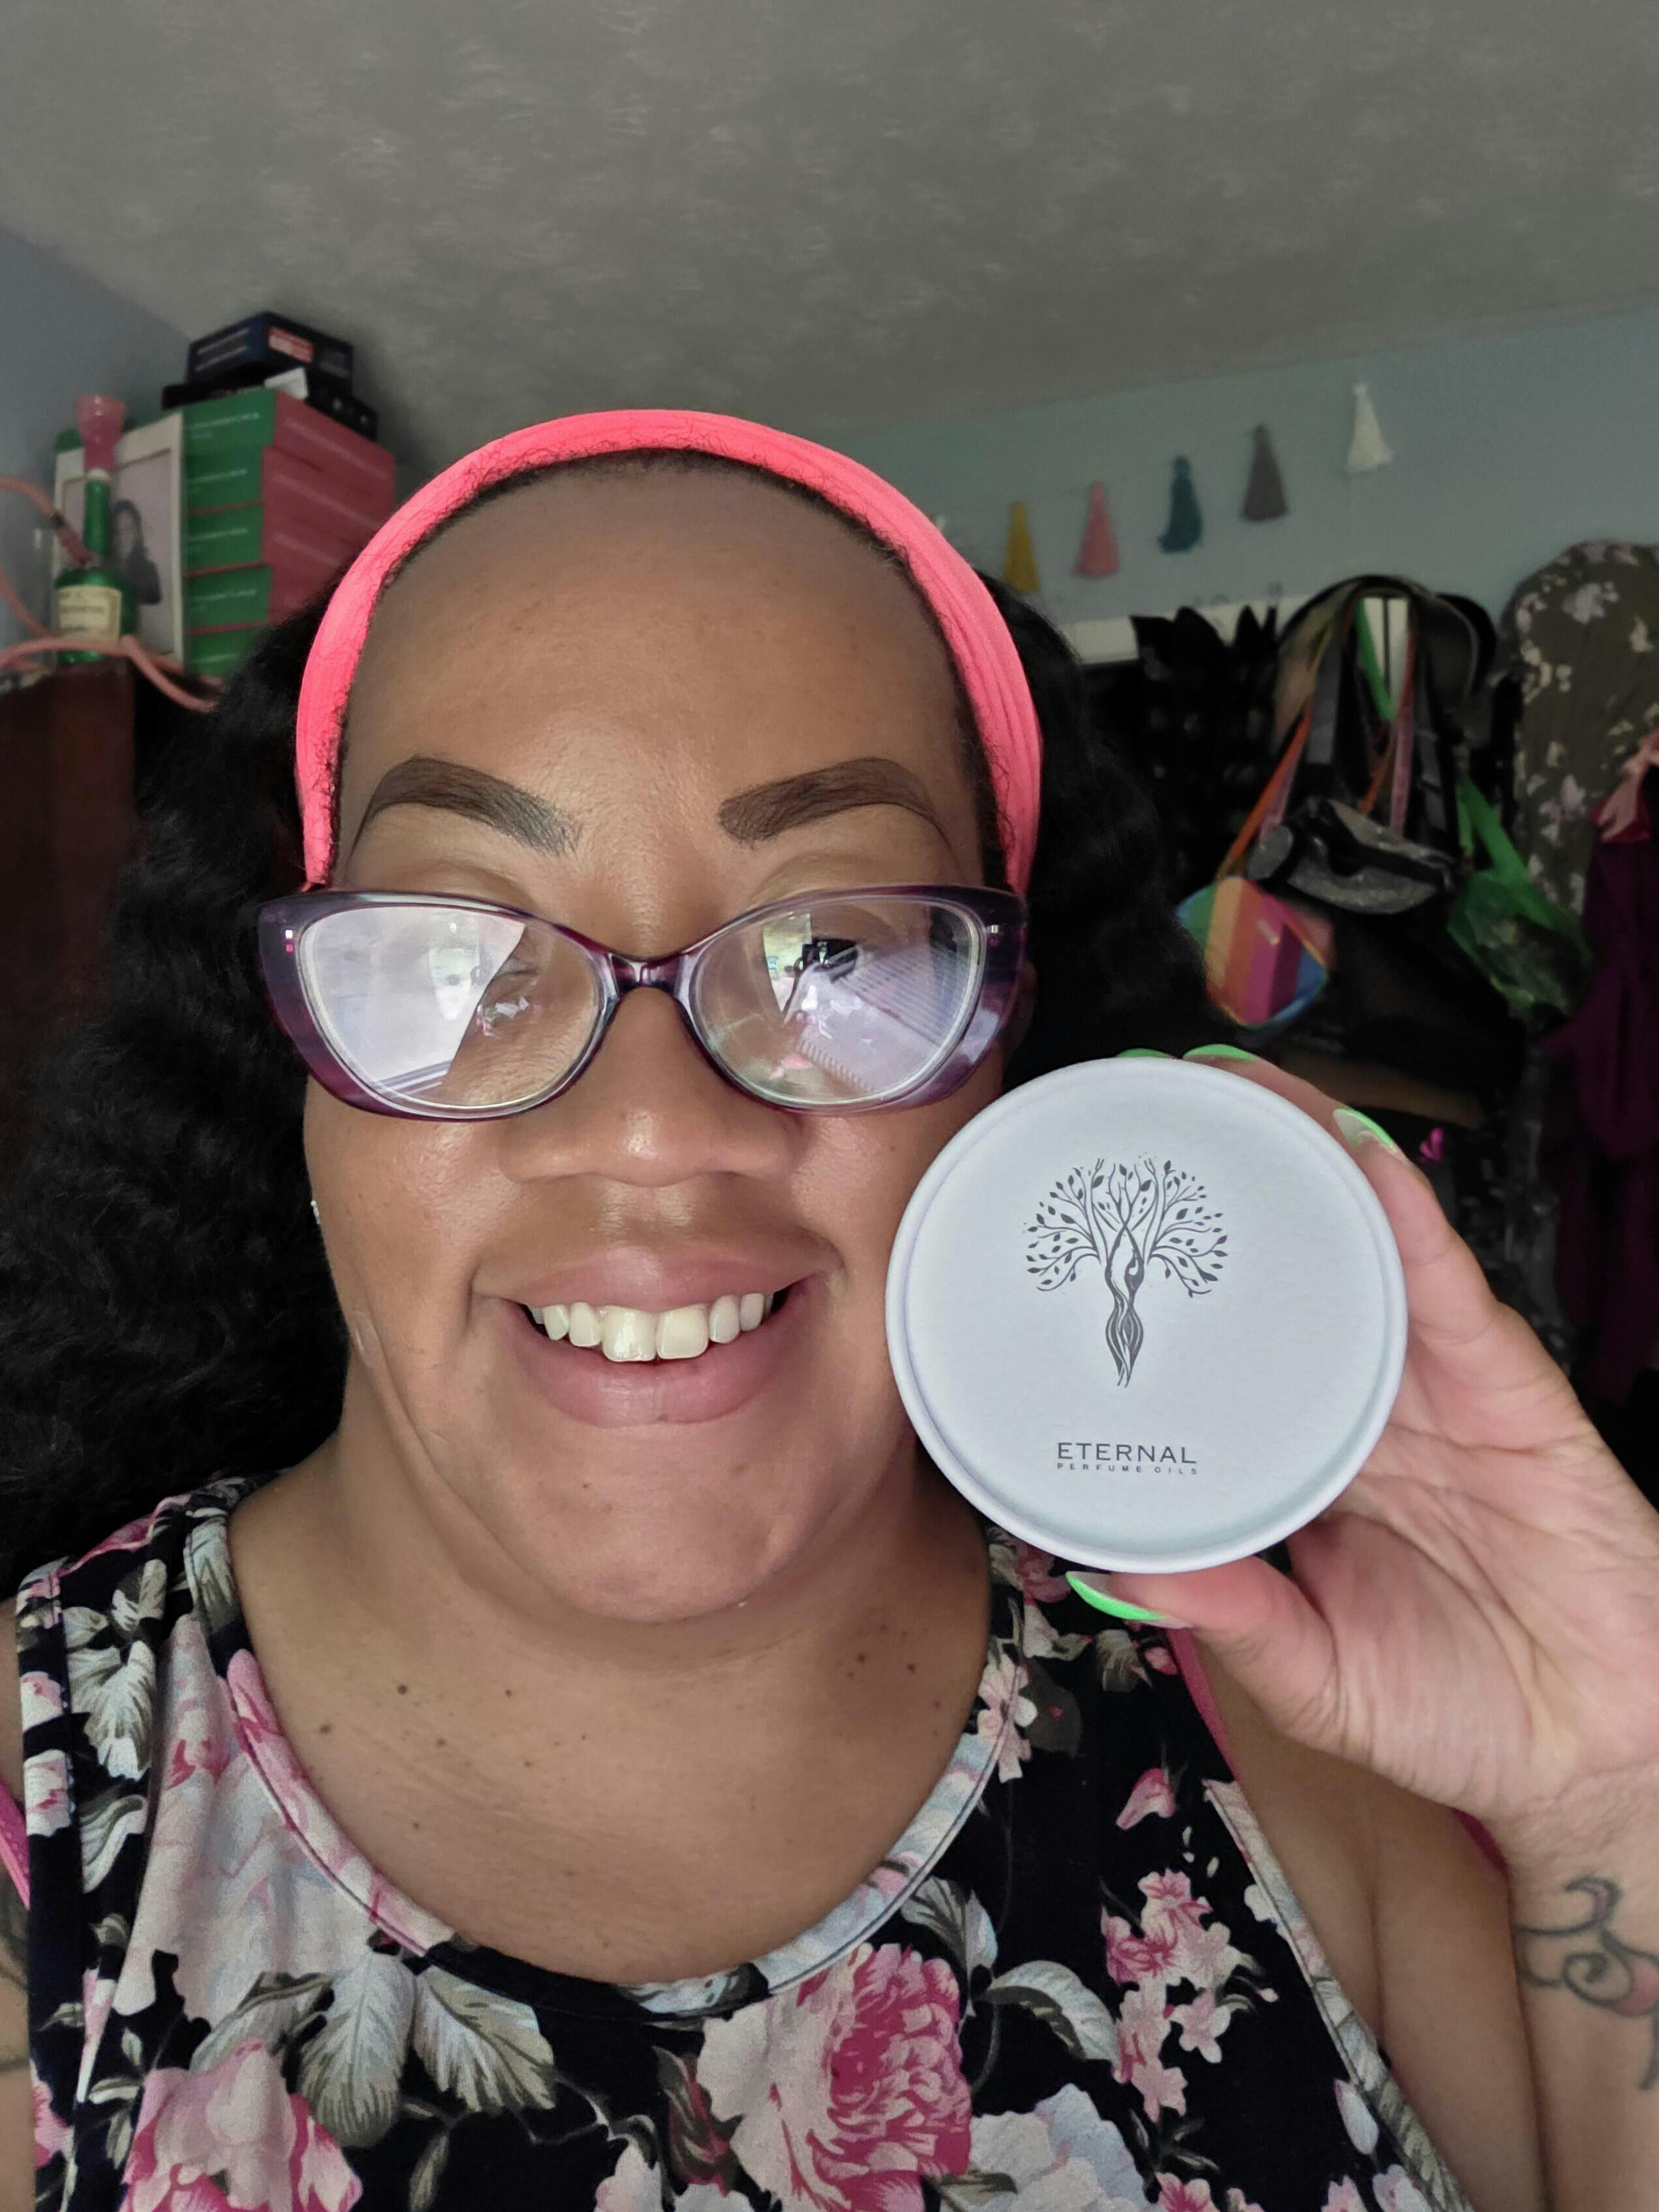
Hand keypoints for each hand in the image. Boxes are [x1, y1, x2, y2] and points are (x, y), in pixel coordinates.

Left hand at [1087, 1053, 1658, 1837]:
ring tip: (1237, 1084)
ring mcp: (1436, 1389)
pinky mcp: (1510, 1388)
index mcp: (1307, 1460)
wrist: (1595, 1751)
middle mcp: (1365, 1406)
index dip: (1171, 1281)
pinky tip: (1359, 1156)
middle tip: (1153, 1098)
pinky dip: (1407, 1219)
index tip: (1095, 1220)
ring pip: (1364, 1252)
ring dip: (1307, 1161)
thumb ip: (1227, 1612)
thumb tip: (1114, 1566)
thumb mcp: (1311, 1675)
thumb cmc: (1453, 1709)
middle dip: (1233, 1184)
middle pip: (1291, 1273)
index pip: (1228, 1351)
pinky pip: (1449, 1290)